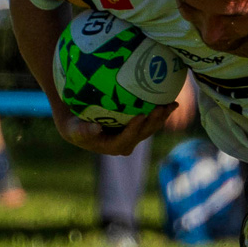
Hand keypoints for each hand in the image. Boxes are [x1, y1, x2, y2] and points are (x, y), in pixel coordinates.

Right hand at [53, 103, 172, 155]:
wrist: (81, 128)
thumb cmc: (76, 128)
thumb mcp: (75, 130)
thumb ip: (84, 131)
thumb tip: (96, 128)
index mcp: (114, 146)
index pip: (127, 138)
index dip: (135, 128)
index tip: (140, 115)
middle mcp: (127, 143)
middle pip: (144, 133)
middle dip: (154, 121)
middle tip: (161, 107)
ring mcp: (134, 136)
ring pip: (151, 127)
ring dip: (162, 116)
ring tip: (172, 104)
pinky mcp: (138, 128)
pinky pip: (152, 119)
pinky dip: (162, 111)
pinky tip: (172, 100)